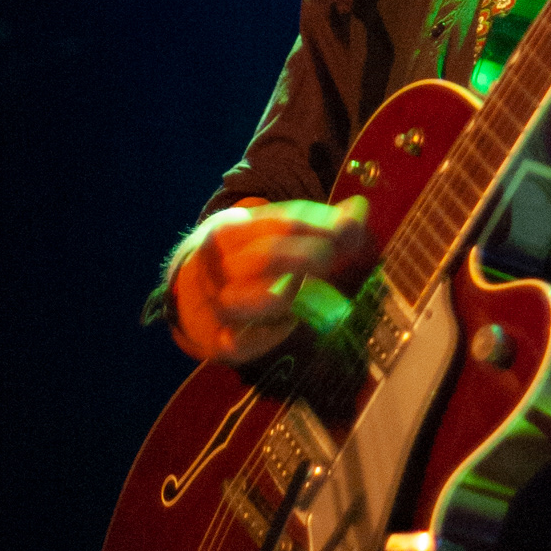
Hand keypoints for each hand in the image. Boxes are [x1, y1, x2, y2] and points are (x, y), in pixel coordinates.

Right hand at [170, 196, 370, 363]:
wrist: (188, 291)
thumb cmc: (247, 255)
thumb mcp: (271, 231)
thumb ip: (319, 223)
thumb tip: (361, 208)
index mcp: (232, 229)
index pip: (282, 221)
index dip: (320, 224)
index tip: (350, 227)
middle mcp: (219, 266)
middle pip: (268, 256)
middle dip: (308, 255)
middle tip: (331, 256)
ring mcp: (217, 304)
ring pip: (258, 300)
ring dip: (289, 294)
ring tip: (301, 287)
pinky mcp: (220, 340)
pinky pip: (247, 342)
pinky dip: (272, 334)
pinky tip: (288, 322)